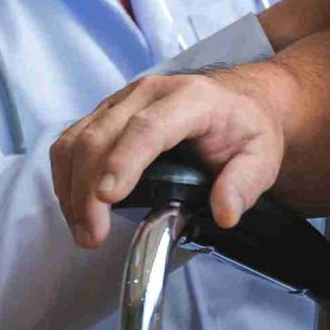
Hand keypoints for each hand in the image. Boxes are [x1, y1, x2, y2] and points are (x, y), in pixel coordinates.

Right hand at [50, 64, 293, 246]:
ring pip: (78, 139)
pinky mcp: (104, 114)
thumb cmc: (244, 127)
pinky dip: (66, 178)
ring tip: (83, 230)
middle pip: (101, 136)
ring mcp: (120, 101)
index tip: (107, 197)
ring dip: (71, 188)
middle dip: (87, 190)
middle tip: (92, 235)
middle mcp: (148, 93)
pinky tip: (76, 209)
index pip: (147, 128)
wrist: (237, 101)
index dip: (123, 161)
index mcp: (190, 99)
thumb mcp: (262, 157)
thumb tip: (224, 212)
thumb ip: (244, 184)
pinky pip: (71, 142)